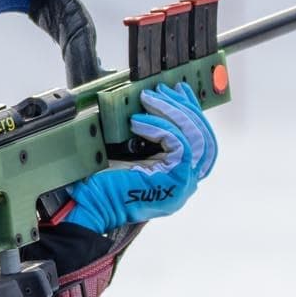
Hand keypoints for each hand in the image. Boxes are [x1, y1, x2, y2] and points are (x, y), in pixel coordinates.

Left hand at [62, 83, 216, 233]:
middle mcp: (186, 183)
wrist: (91, 206)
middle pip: (203, 138)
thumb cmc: (104, 184)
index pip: (200, 142)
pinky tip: (138, 122)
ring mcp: (183, 183)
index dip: (192, 114)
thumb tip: (154, 103)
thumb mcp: (132, 154)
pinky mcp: (176, 178)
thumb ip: (151, 137)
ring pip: (195, 137)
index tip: (179, 91)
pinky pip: (179, 144)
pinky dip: (160, 127)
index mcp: (179, 178)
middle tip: (163, 90)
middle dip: (184, 108)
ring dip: (172, 112)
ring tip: (149, 99)